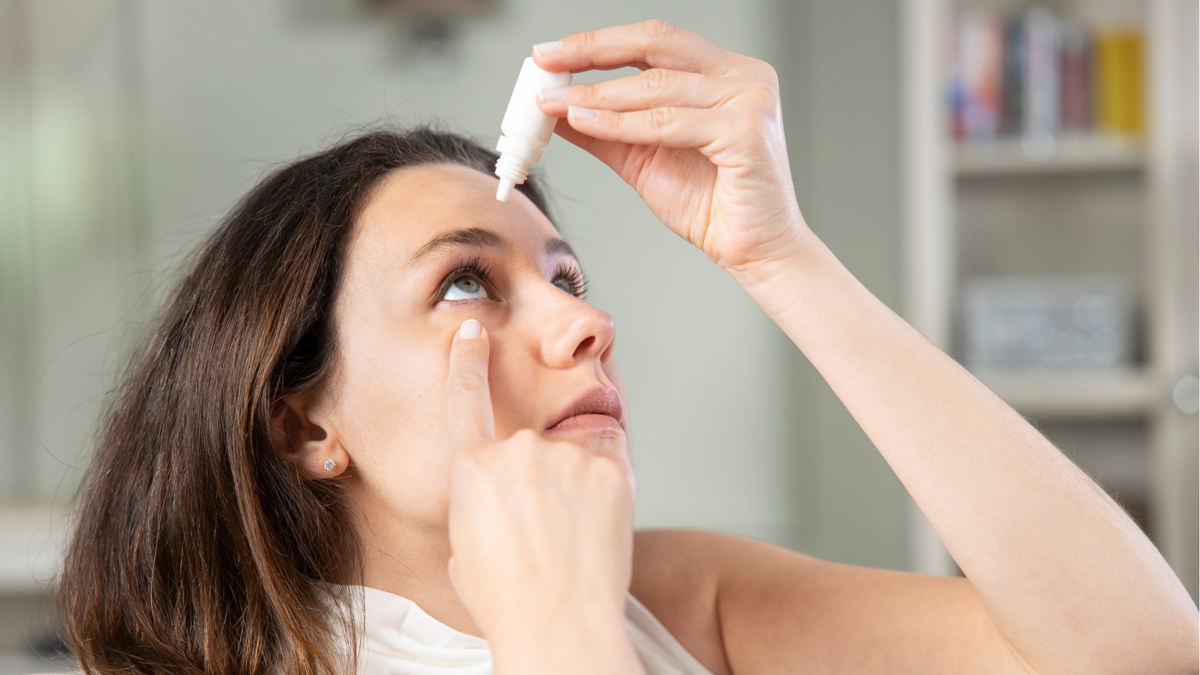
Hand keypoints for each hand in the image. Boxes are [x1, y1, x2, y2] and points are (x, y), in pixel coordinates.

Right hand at [445, 320, 639, 673]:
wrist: (557, 624)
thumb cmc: (505, 600)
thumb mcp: (465, 549)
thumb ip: (480, 505)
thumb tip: (500, 499)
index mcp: (472, 468)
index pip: (466, 396)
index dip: (469, 360)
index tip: (472, 332)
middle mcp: (517, 450)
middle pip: (532, 449)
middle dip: (540, 482)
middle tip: (547, 534)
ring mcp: (566, 456)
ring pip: (574, 459)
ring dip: (575, 489)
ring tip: (572, 541)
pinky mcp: (610, 470)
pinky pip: (610, 468)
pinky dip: (606, 494)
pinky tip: (598, 532)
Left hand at [534, 19, 811, 274]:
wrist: (754, 252)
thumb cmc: (712, 205)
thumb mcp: (643, 157)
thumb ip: (605, 128)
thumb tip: (556, 107)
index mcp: (724, 73)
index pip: (654, 41)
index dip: (598, 43)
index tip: (551, 55)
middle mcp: (742, 76)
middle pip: (657, 44)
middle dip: (593, 50)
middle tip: (546, 64)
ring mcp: (749, 100)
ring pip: (657, 87)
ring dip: (598, 95)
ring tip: (556, 103)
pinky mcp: (747, 133)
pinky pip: (668, 123)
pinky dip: (621, 123)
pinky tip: (586, 123)